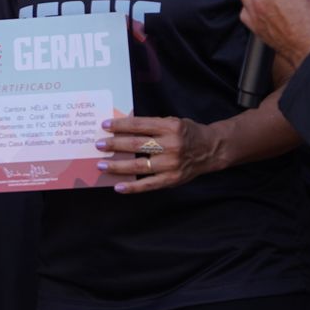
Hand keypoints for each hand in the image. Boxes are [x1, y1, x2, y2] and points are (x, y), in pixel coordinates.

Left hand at [96, 115, 218, 193]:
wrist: (211, 149)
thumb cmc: (187, 133)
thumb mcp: (172, 122)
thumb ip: (151, 126)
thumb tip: (122, 130)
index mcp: (170, 127)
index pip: (140, 125)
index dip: (120, 125)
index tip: (104, 126)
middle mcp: (171, 145)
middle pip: (137, 144)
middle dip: (115, 145)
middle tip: (98, 145)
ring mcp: (171, 164)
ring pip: (139, 165)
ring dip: (118, 166)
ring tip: (102, 165)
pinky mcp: (172, 179)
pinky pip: (149, 185)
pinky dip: (132, 187)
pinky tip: (118, 186)